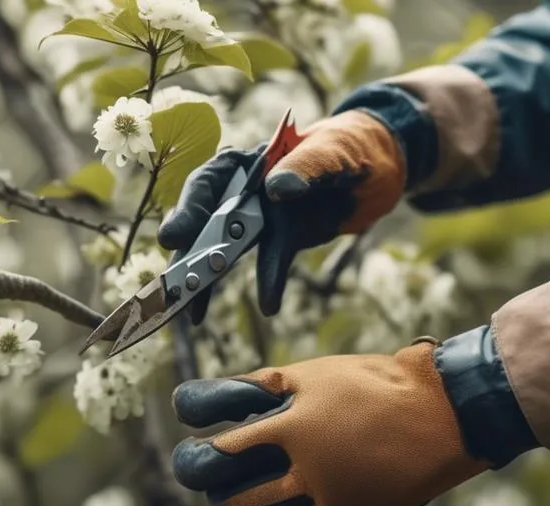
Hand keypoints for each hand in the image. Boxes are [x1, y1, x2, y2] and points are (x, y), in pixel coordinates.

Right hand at [157, 110, 406, 323]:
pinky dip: (268, 283)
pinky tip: (269, 305)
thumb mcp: (332, 151)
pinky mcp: (280, 240)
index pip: (207, 184)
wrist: (379, 169)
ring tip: (195, 315)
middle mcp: (242, 190)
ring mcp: (258, 219)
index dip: (187, 212)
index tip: (175, 239)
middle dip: (187, 257)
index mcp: (245, 161)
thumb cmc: (349, 147)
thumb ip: (306, 166)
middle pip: (205, 225)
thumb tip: (276, 190)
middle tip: (170, 288)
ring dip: (208, 284)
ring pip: (225, 253)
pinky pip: (269, 264)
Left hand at [170, 339, 486, 505]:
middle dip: (203, 475)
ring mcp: (320, 491)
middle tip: (194, 469)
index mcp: (291, 422)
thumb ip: (270, 384)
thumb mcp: (318, 373)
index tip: (188, 428)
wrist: (439, 417)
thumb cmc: (379, 386)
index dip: (196, 431)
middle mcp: (300, 462)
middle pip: (228, 480)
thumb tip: (230, 391)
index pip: (223, 434)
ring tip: (221, 501)